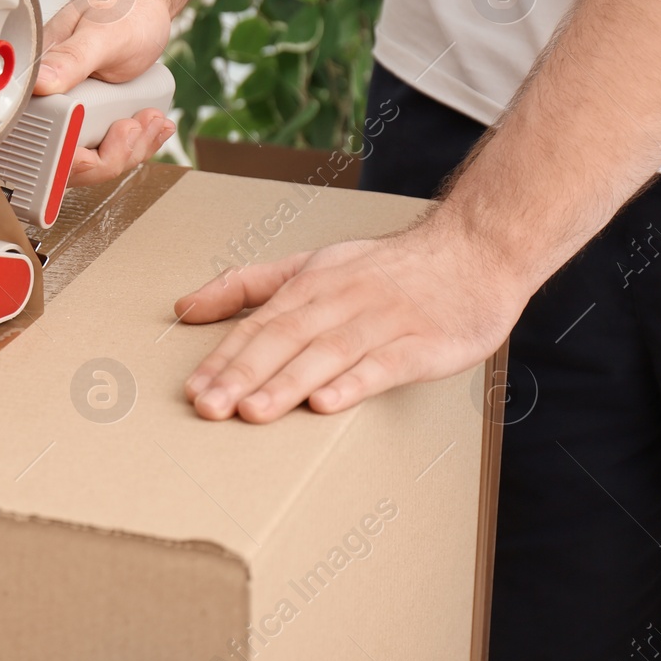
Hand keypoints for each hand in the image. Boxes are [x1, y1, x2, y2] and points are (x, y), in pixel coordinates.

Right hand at [37, 0, 177, 184]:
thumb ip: (70, 58)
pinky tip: (151, 127)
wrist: (142, 0)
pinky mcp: (90, 116)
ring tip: (152, 120)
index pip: (39, 144)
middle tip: (137, 126)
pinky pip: (105, 149)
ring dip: (128, 150)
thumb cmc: (121, 7)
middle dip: (111, 155)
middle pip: (66, 162)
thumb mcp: (100, 34)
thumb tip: (39, 84)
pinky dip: (134, 146)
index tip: (116, 134)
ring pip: (89, 160)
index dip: (77, 156)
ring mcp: (70, 112)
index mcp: (37, 84)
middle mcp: (48, 102)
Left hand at [173, 215, 524, 421]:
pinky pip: (386, 364)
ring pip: (328, 352)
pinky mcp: (426, 342)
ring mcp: (384, 319)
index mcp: (310, 284)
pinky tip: (327, 404)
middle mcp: (342, 299)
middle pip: (285, 338)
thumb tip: (184, 307)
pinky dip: (355, 383)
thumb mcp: (310, 264)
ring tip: (253, 411)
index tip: (193, 389)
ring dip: (288, 382)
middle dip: (243, 374)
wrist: (475, 249)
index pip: (258, 324)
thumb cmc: (385, 267)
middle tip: (209, 407)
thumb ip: (246, 286)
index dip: (223, 357)